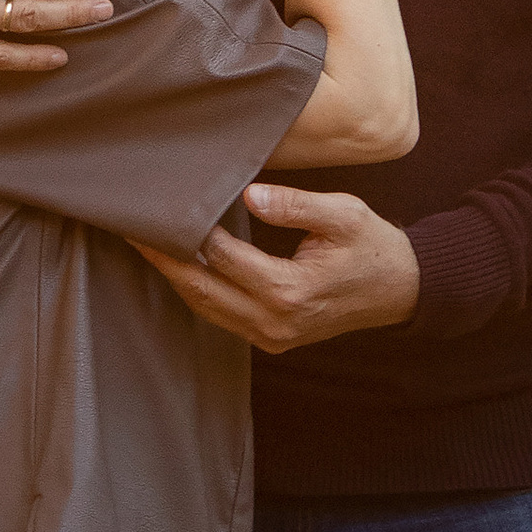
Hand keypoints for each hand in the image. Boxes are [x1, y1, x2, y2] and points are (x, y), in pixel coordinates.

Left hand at [134, 182, 419, 348]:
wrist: (402, 291)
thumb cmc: (373, 246)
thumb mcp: (344, 214)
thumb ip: (296, 205)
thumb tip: (250, 194)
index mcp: (289, 291)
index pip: (221, 258)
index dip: (186, 232)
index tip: (157, 206)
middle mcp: (274, 323)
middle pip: (202, 290)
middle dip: (163, 259)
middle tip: (129, 225)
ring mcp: (272, 337)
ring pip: (207, 308)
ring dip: (174, 276)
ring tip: (143, 241)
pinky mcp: (272, 338)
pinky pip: (222, 315)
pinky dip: (197, 289)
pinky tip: (179, 263)